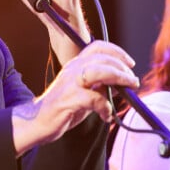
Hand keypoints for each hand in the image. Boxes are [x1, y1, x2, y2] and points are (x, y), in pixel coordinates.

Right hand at [11, 40, 139, 155]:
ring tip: (127, 90)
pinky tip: (106, 116)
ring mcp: (69, 84)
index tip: (130, 64)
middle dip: (123, 68)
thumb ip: (100, 87)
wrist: (36, 122)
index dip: (117, 52)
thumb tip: (122, 86)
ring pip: (99, 72)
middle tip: (133, 82)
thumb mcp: (84, 93)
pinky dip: (105, 108)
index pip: (97, 47)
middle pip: (102, 58)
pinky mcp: (68, 100)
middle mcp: (72, 70)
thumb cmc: (62, 107)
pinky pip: (94, 99)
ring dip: (118, 79)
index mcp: (75, 65)